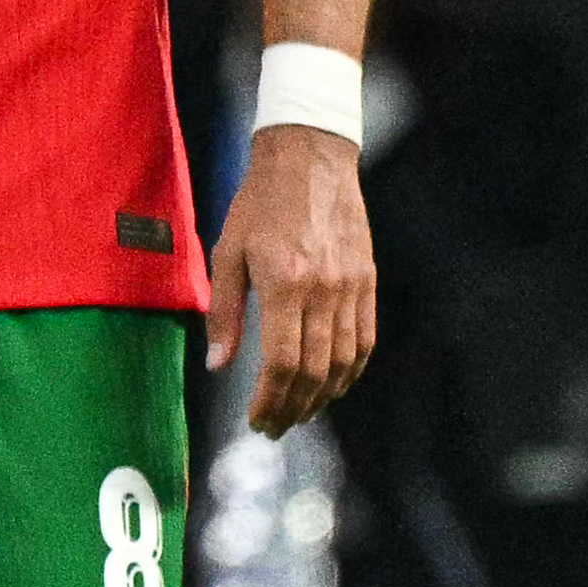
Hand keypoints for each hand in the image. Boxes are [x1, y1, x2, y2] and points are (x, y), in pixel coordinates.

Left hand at [208, 125, 376, 434]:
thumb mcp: (228, 252)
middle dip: (293, 408)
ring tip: (299, 414)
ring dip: (321, 397)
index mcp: (285, 283)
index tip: (255, 420)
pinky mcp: (368, 281)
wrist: (311, 158)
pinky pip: (365, 340)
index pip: (282, 362)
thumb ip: (224, 312)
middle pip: (313, 370)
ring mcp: (352, 287)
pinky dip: (350, 371)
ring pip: (344, 361)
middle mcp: (324, 290)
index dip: (269, 399)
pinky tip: (332, 386)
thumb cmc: (259, 203)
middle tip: (274, 428)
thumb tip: (218, 366)